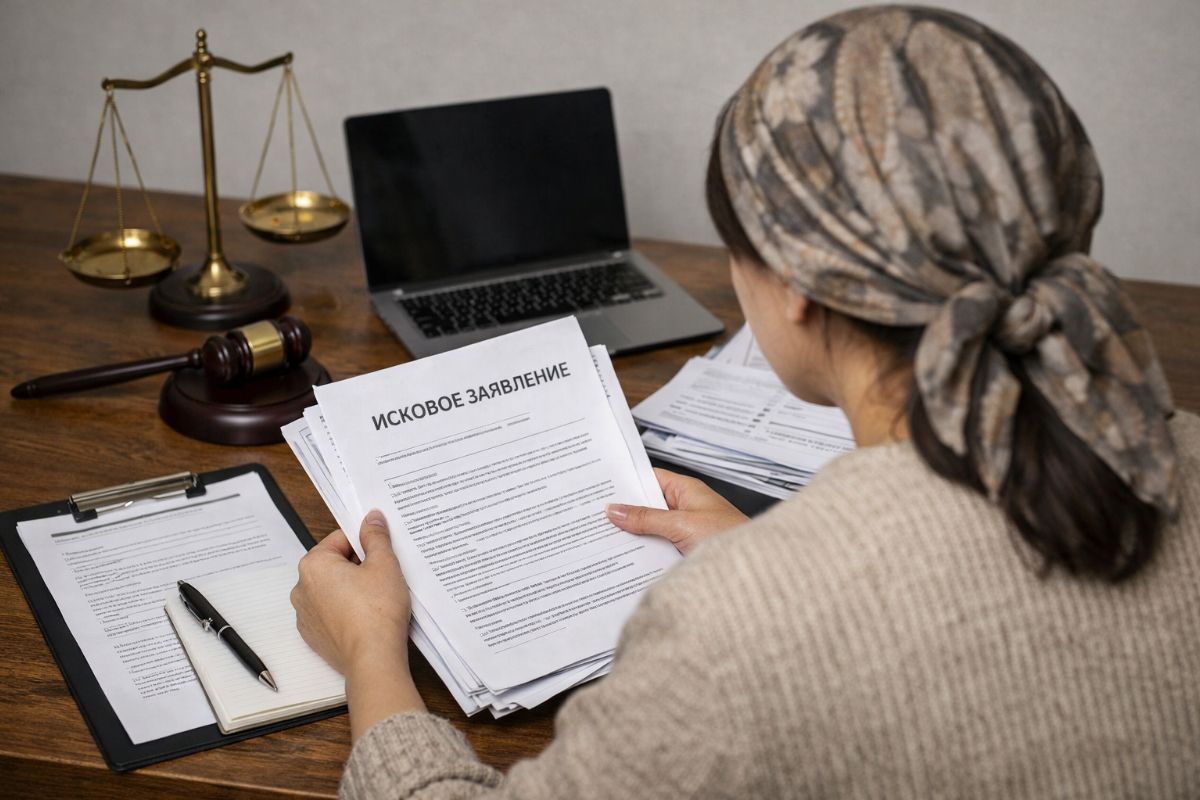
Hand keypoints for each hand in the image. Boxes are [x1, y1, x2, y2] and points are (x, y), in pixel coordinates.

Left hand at [291, 510, 410, 674]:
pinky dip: (346, 611)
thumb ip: (375, 536)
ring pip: (332, 590)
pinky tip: (367, 617)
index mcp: (313, 565)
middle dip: (358, 567)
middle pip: (334, 564)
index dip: (364, 543)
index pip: (340, 539)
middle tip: (383, 576)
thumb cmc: (377, 611)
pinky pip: (330, 613)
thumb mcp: (384, 564)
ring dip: (351, 589)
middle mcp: (301, 588)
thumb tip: (371, 518)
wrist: (373, 657)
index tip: (380, 551)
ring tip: (376, 599)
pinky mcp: (314, 636)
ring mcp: (305, 615)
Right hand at [606, 469, 748, 554]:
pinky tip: (627, 558)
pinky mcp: (686, 552)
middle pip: (647, 505)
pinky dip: (645, 551)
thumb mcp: (681, 525)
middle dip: (624, 511)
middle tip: (595, 515)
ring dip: (633, 535)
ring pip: (651, 529)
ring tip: (605, 538)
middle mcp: (686, 508)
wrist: (755, 571)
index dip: (626, 482)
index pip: (649, 478)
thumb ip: (646, 518)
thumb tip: (616, 509)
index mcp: (686, 490)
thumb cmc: (731, 538)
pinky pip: (659, 547)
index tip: (601, 486)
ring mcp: (686, 530)